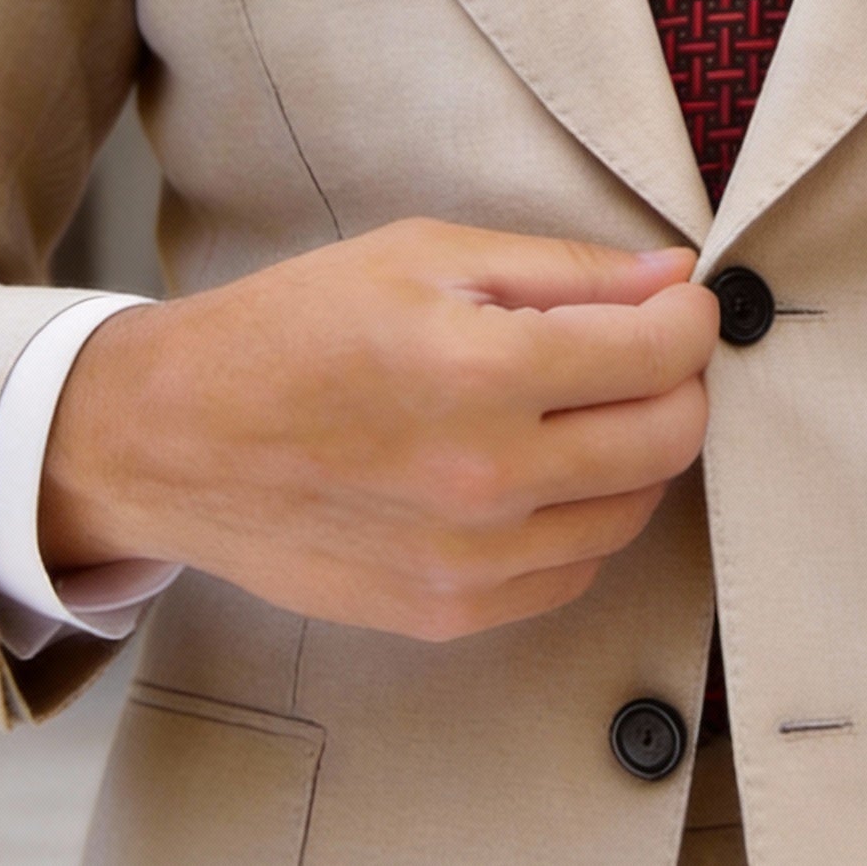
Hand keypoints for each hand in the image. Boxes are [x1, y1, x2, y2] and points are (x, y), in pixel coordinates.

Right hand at [39, 221, 716, 640]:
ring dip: (637, 451)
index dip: (690, 315)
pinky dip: (584, 516)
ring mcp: (470, 560)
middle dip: (680, 381)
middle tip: (644, 348)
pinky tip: (543, 468)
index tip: (679, 299)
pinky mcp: (448, 612)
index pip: (660, 351)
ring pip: (634, 510)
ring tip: (588, 404)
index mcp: (482, 369)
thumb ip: (565, 268)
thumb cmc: (296, 325)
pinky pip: (574, 571)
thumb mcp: (428, 253)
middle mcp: (487, 476)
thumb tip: (672, 274)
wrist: (177, 437)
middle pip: (670, 438)